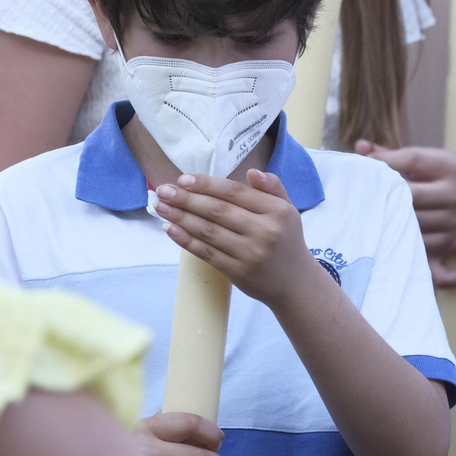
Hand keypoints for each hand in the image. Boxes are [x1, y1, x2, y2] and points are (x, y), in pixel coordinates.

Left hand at [156, 170, 319, 308]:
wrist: (295, 284)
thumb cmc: (287, 240)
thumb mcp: (288, 210)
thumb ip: (272, 188)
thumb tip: (251, 172)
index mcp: (276, 211)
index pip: (235, 192)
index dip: (207, 184)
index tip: (183, 179)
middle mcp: (264, 231)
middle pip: (218, 211)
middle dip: (186, 199)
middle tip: (163, 190)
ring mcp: (250, 253)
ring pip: (208, 231)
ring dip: (180, 217)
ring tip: (160, 207)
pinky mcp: (238, 272)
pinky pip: (207, 253)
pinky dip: (186, 241)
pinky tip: (170, 229)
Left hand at [354, 142, 455, 258]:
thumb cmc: (439, 173)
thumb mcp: (424, 158)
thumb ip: (392, 154)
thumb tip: (360, 147)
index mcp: (450, 166)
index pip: (411, 159)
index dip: (385, 160)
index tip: (367, 162)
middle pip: (410, 192)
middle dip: (385, 190)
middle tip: (367, 188)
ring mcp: (453, 220)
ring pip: (410, 217)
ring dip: (389, 212)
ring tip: (374, 205)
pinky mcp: (447, 241)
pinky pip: (414, 238)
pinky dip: (398, 230)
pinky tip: (388, 222)